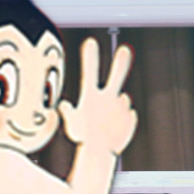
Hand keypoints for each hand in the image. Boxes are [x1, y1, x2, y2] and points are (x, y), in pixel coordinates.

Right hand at [58, 37, 137, 154]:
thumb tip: (62, 105)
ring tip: (106, 119)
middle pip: (117, 74)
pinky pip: (126, 115)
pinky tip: (113, 127)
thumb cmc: (83, 136)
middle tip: (124, 49)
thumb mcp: (70, 121)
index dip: (91, 54)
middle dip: (121, 61)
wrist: (100, 152)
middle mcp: (109, 97)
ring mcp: (122, 107)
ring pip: (120, 99)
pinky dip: (121, 118)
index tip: (92, 41)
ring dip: (115, 104)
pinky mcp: (131, 119)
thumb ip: (68, 110)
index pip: (90, 70)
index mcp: (92, 95)